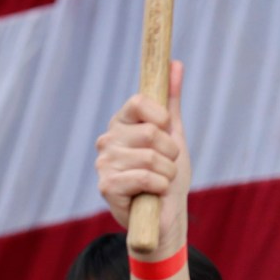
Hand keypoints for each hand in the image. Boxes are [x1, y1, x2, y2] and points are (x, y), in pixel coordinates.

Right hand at [95, 60, 190, 257]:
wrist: (166, 217)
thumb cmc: (168, 175)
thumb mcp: (173, 135)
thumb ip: (171, 101)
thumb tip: (175, 63)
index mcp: (121, 124)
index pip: (138, 102)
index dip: (160, 116)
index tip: (167, 130)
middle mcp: (108, 140)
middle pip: (150, 131)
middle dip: (170, 152)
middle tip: (166, 166)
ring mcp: (104, 164)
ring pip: (151, 157)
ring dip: (168, 173)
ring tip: (161, 182)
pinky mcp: (107, 187)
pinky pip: (145, 177)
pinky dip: (160, 187)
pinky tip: (154, 194)